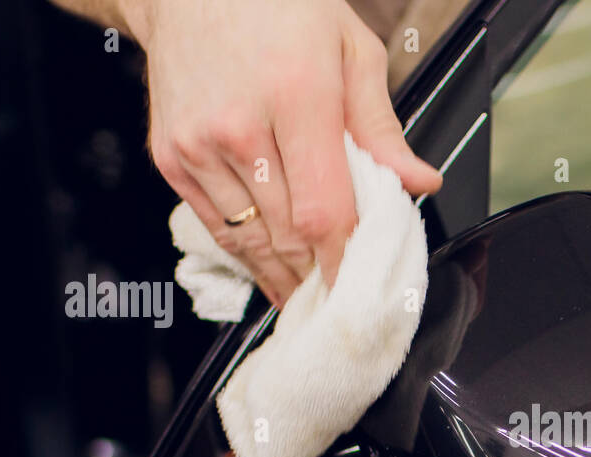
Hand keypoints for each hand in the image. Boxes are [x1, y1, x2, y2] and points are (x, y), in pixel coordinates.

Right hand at [123, 0, 441, 306]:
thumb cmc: (277, 6)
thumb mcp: (351, 51)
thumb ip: (383, 129)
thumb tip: (419, 183)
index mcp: (295, 97)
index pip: (325, 211)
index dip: (345, 262)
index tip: (362, 288)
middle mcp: (238, 126)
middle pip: (289, 235)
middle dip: (320, 274)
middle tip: (345, 294)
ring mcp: (197, 145)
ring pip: (250, 241)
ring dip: (285, 274)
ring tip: (313, 290)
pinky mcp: (171, 157)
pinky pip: (217, 227)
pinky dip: (249, 253)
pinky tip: (274, 268)